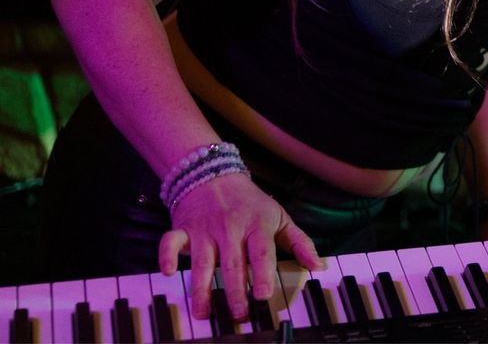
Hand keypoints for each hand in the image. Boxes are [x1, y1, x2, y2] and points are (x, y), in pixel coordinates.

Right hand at [158, 172, 321, 321]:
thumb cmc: (252, 204)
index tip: (263, 295)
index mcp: (257, 224)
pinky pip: (170, 242)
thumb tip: (318, 265)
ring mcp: (205, 228)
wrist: (216, 175)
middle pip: (233, 263)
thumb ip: (300, 243)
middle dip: (235, 291)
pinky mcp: (183, 229)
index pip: (261, 251)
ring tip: (204, 312)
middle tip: (239, 314)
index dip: (263, 273)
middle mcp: (231, 227)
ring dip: (202, 288)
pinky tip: (169, 273)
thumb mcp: (280, 218)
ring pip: (203, 261)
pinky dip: (166, 256)